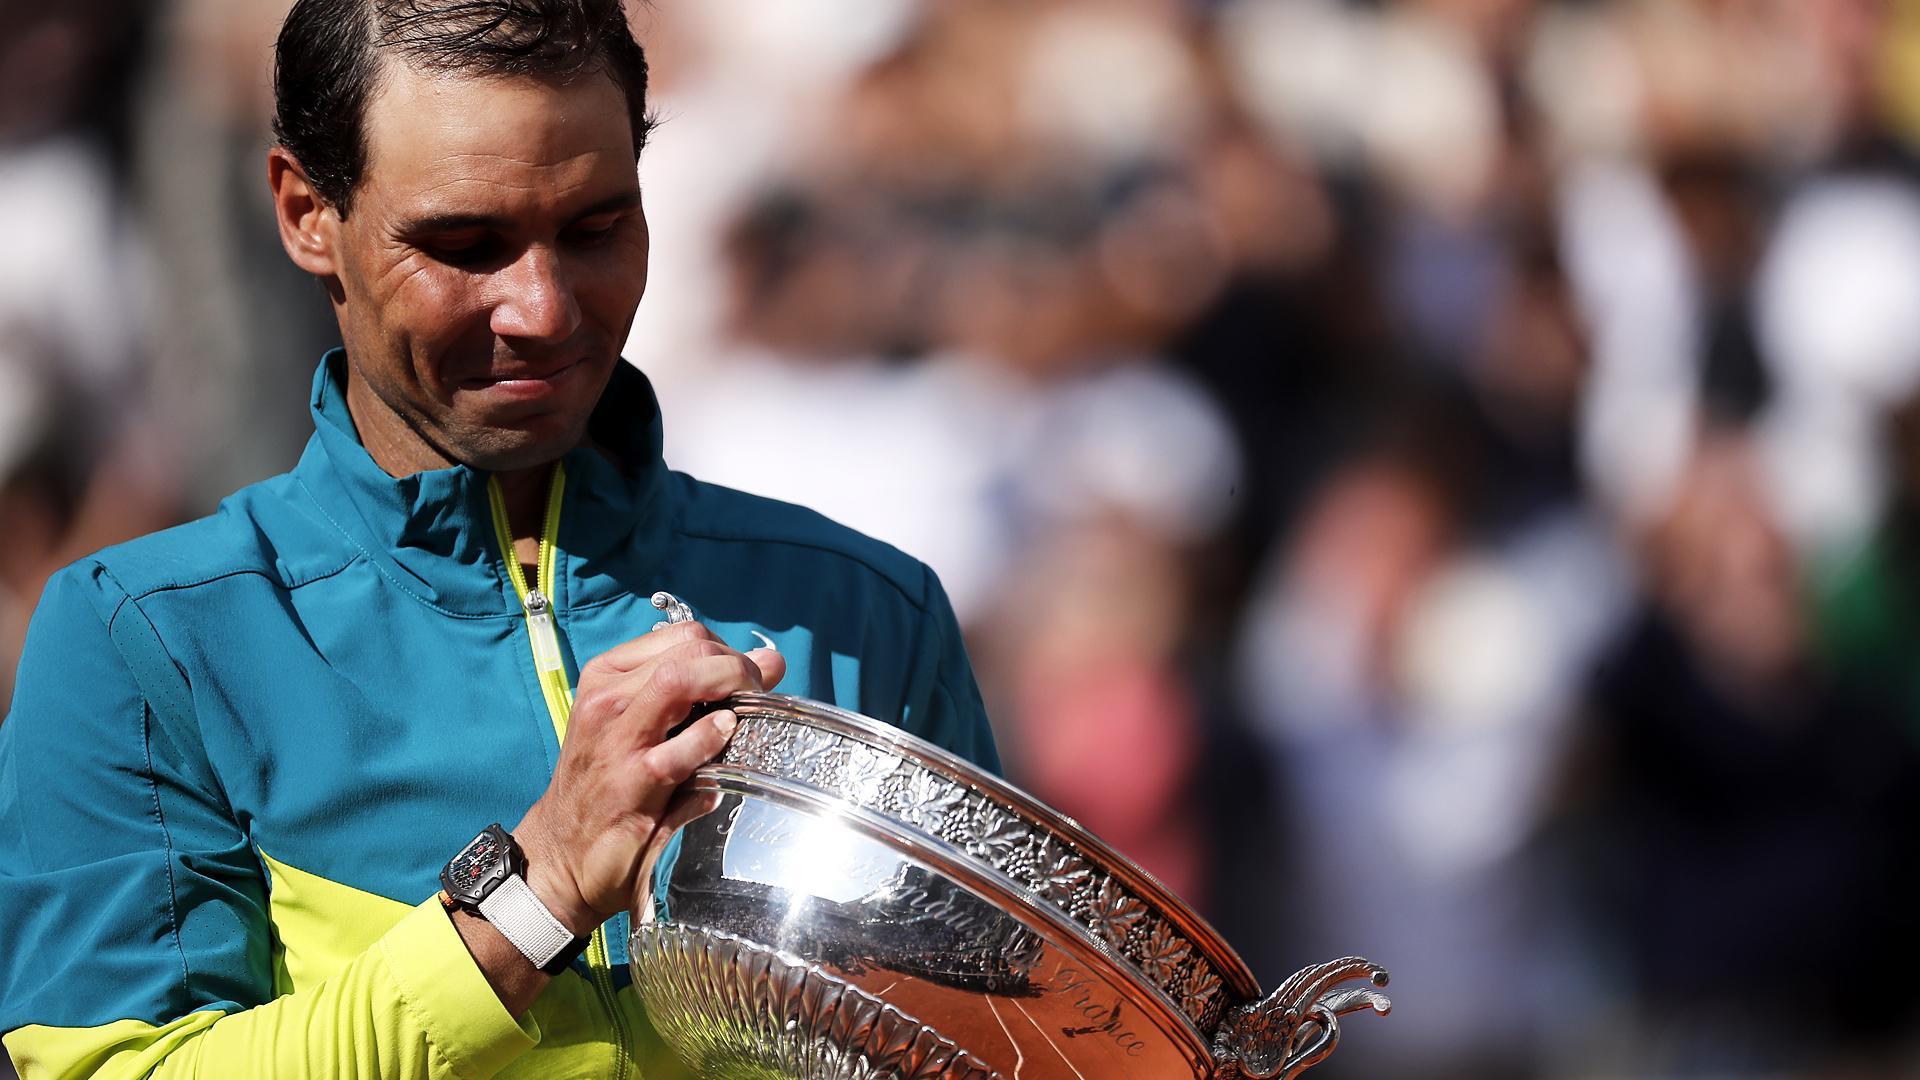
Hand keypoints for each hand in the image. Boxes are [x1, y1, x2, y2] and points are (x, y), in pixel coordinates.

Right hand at [510, 620, 785, 933]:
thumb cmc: (608, 785)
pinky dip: (713, 743)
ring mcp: (616, 740)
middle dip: (739, 668)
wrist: (562, 854)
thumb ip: (700, 692)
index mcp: (608, 676)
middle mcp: (606, 699)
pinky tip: (721, 750)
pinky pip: (683, 749)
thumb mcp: (645, 726)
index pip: (686, 635)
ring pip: (682, 682)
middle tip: (757, 698)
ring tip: (741, 721)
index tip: (746, 678)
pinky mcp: (631, 783)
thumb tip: (769, 662)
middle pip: (691, 651)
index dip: (729, 652)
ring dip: (731, 695)